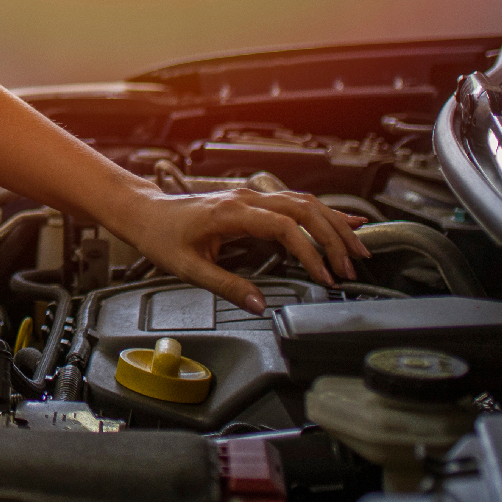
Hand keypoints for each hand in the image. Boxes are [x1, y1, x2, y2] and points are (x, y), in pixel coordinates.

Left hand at [107, 188, 369, 315]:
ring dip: (334, 225)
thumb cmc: (160, 235)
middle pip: (305, 210)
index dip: (310, 252)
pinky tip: (345, 222)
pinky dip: (323, 214)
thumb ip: (225, 286)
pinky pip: (296, 203)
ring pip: (305, 203)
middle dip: (334, 239)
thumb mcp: (187, 268)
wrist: (143, 211)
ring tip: (357, 249)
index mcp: (232, 212)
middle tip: (351, 267)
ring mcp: (252, 196)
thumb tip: (259, 304)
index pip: (285, 227)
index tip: (324, 276)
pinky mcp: (254, 201)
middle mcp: (247, 198)